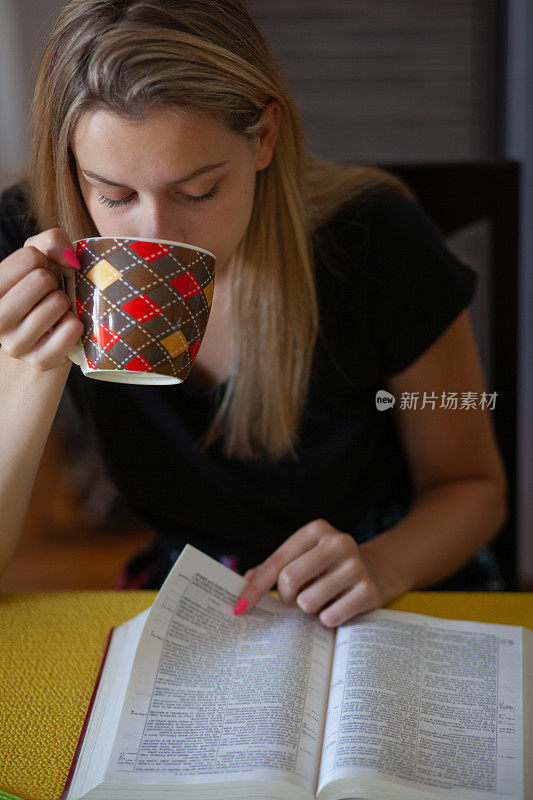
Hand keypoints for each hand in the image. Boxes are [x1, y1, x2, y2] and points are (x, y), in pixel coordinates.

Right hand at [0, 228, 83, 370]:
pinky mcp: (40, 360)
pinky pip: (71, 330)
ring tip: (55, 312)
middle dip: (54, 282)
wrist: (48, 335)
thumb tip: (67, 258)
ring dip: (65, 304)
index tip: (39, 273)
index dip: (44, 260)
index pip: (29, 257)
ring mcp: (16, 344)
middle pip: (42, 279)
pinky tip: (64, 327)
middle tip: (49, 294)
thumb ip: (51, 241)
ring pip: (58, 304)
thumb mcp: (40, 257)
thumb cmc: (43, 291)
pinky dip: (75, 324)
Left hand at [233, 519, 387, 627]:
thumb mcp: (304, 556)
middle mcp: (338, 542)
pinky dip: (328, 618)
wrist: (379, 570)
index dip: (256, 587)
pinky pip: (330, 617)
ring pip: (308, 602)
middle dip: (287, 597)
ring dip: (309, 608)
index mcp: (316, 530)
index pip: (277, 561)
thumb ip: (274, 568)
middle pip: (289, 580)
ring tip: (321, 598)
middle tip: (295, 598)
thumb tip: (245, 586)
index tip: (239, 608)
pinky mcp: (368, 591)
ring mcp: (355, 566)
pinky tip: (338, 606)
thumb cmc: (328, 565)